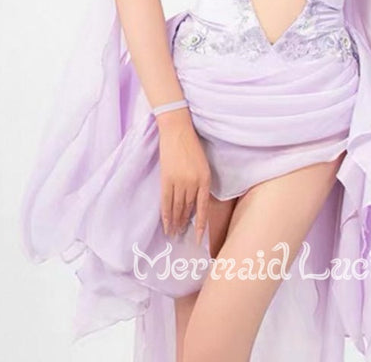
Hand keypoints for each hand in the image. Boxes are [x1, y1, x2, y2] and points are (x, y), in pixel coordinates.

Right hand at [156, 108, 210, 243]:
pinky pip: (166, 201)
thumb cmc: (193, 147)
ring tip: (174, 233)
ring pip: (177, 208)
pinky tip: (166, 224)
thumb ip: (201, 184)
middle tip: (182, 236)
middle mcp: (192, 183)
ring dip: (175, 222)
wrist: (178, 132)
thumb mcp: (203, 166)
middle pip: (188, 209)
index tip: (199, 239)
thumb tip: (195, 204)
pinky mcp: (166, 179)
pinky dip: (166, 214)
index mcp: (205, 180)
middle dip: (185, 224)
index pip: (203, 208)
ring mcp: (178, 182)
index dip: (200, 225)